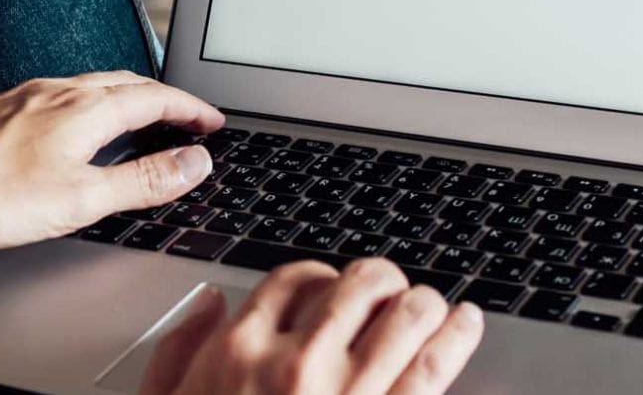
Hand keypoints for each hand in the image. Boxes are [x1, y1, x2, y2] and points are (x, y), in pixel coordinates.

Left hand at [0, 70, 225, 263]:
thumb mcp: (80, 199)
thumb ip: (143, 181)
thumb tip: (194, 163)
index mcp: (83, 110)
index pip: (154, 97)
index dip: (190, 110)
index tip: (212, 123)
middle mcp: (55, 93)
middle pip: (124, 84)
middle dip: (162, 100)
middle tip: (187, 120)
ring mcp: (23, 98)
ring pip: (90, 88)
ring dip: (126, 100)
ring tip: (142, 121)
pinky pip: (60, 97)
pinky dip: (89, 108)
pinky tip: (75, 130)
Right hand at [141, 259, 484, 394]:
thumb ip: (176, 351)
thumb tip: (210, 304)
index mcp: (237, 354)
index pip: (295, 280)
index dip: (322, 277)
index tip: (333, 289)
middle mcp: (296, 364)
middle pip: (358, 286)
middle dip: (381, 282)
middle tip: (391, 291)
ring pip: (407, 313)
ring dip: (424, 303)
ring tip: (434, 308)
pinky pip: (436, 362)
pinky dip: (458, 334)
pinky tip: (465, 325)